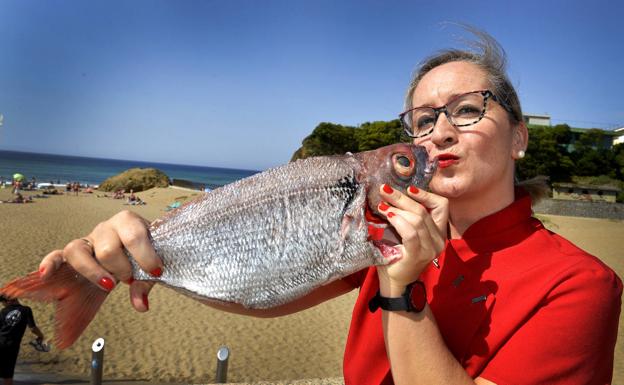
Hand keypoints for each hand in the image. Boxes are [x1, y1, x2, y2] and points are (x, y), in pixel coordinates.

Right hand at [38, 210, 161, 311]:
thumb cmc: (142, 254)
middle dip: (121, 268)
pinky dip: (50, 263)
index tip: (156, 271)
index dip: (145, 256)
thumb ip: (146, 284)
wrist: (132, 249)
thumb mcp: (149, 266)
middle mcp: (105, 227)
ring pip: (78, 251)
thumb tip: (141, 305)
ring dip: (94, 272)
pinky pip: (57, 254)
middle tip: (129, 277)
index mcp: (128, 222)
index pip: (134, 236)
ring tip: (108, 284)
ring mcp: (88, 239)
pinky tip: (46, 274)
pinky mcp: (74, 252)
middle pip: (107, 249)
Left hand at [376, 184, 447, 295]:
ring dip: (397, 208)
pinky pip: (411, 233)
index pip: (442, 206)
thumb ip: (403, 216)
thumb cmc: (397, 255)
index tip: (408, 188)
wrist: (394, 282)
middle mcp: (438, 240)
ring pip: (418, 219)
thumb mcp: (403, 231)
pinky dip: (399, 221)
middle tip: (385, 190)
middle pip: (424, 210)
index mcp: (438, 232)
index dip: (426, 194)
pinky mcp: (418, 255)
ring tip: (382, 204)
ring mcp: (430, 249)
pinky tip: (388, 216)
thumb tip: (389, 195)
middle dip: (403, 198)